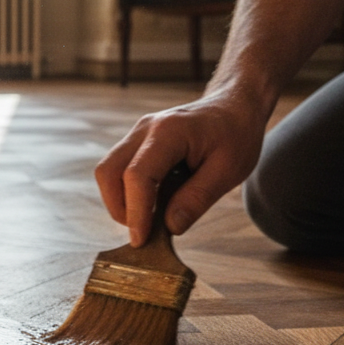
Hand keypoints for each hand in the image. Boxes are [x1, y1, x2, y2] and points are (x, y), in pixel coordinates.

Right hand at [95, 88, 268, 245]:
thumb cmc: (236, 133)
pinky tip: (150, 203)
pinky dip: (126, 192)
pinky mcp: (136, 142)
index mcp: (169, 132)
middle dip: (119, 208)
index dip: (135, 211)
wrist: (234, 104)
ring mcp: (137, 133)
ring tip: (148, 218)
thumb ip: (197, 199)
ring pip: (108, 172)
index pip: (137, 175)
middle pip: (109, 172)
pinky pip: (117, 169)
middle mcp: (145, 129)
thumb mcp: (229, 170)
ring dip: (120, 201)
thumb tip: (170, 227)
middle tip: (143, 230)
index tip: (140, 240)